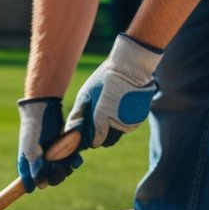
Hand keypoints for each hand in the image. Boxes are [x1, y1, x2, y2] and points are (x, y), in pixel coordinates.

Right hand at [17, 96, 82, 191]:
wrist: (45, 107)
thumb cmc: (34, 129)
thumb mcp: (32, 149)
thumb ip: (34, 167)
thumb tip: (39, 186)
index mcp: (27, 164)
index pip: (31, 182)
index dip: (37, 184)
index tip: (43, 183)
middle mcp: (40, 162)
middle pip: (49, 179)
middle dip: (55, 175)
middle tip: (57, 168)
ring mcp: (52, 157)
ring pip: (61, 172)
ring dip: (66, 169)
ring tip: (68, 160)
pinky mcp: (63, 150)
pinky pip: (70, 162)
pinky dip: (73, 162)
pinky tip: (75, 158)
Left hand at [66, 34, 162, 148]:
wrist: (130, 67)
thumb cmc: (104, 78)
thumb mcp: (85, 93)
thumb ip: (78, 113)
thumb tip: (69, 130)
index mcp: (102, 118)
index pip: (95, 142)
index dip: (90, 139)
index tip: (88, 134)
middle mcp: (117, 124)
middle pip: (107, 141)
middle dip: (101, 136)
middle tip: (98, 121)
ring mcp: (130, 122)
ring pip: (118, 134)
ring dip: (112, 129)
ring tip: (110, 110)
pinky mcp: (139, 119)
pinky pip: (128, 127)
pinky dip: (123, 122)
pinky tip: (120, 107)